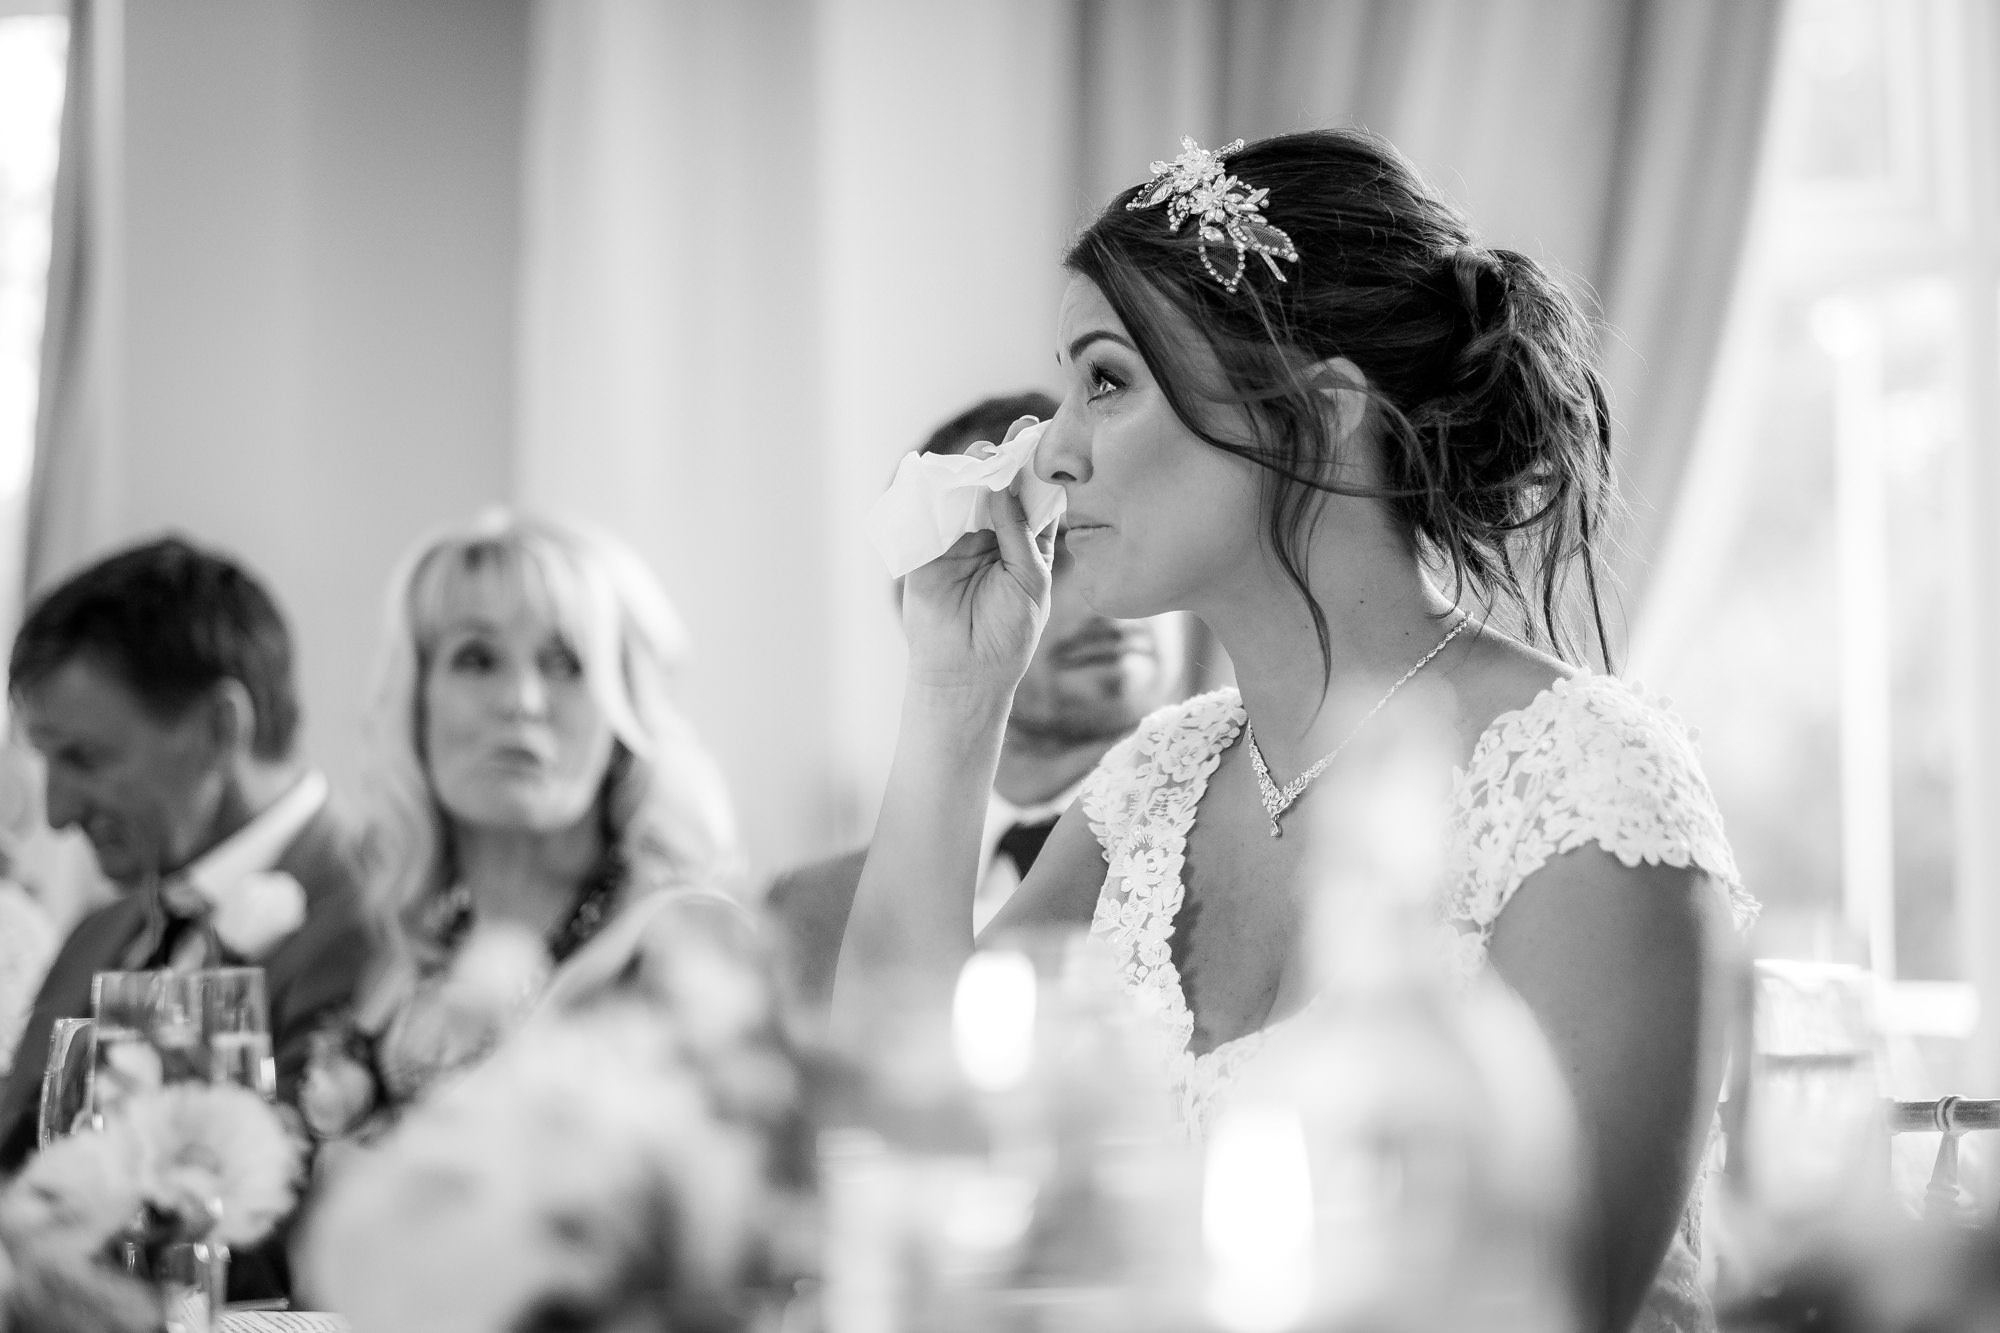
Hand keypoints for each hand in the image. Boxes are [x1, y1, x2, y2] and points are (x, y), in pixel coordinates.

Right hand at [900, 417, 1055, 700]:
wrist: (965, 673)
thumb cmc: (1008, 634)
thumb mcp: (1031, 582)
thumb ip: (1019, 535)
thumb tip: (1001, 491)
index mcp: (1024, 542)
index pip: (1032, 497)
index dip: (1036, 467)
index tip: (1042, 437)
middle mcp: (991, 535)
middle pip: (997, 486)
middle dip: (1006, 458)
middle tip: (1016, 433)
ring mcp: (957, 539)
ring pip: (963, 493)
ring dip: (973, 470)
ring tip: (983, 456)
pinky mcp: (927, 548)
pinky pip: (928, 513)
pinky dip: (934, 490)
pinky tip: (947, 474)